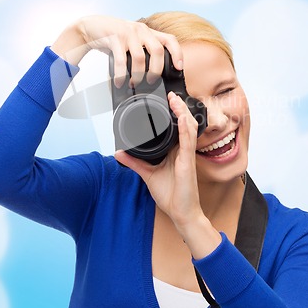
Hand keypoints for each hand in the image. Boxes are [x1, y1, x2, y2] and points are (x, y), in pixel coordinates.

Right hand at [51, 15, 182, 86]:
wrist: (90, 27)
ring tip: (134, 83)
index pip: (170, 39)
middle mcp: (141, 30)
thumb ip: (144, 50)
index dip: (178, 53)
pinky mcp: (114, 38)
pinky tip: (120, 82)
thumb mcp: (132, 40)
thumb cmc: (114, 37)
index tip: (179, 68)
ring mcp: (128, 33)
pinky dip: (121, 74)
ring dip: (138, 75)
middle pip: (158, 51)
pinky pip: (121, 60)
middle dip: (156, 70)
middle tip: (151, 81)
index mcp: (148, 32)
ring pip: (140, 58)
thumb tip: (155, 72)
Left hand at [115, 91, 202, 227]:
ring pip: (188, 128)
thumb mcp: (148, 174)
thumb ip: (134, 162)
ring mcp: (187, 155)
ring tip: (175, 99)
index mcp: (176, 151)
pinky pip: (188, 142)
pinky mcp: (188, 162)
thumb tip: (118, 152)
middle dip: (179, 107)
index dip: (175, 113)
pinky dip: (185, 129)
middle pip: (184, 123)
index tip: (167, 100)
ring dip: (182, 112)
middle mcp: (183, 150)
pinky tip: (182, 119)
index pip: (177, 127)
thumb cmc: (171, 195)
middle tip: (171, 94)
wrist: (181, 213)